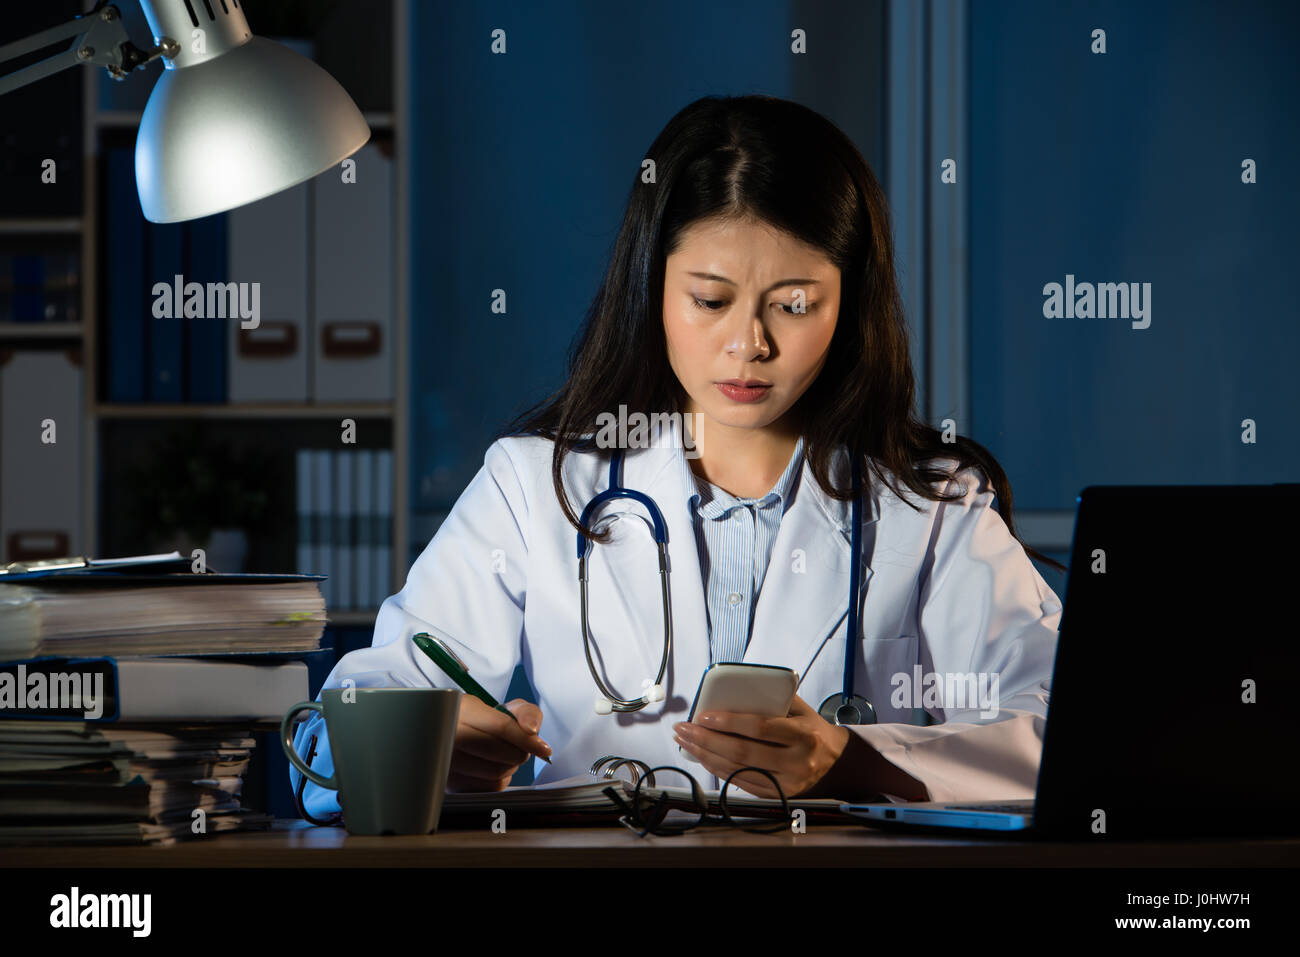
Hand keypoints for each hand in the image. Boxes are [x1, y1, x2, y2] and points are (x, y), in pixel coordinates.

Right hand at [446, 696, 552, 791]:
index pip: (501, 727)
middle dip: (520, 752)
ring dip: (511, 767)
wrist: (456, 736)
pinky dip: (500, 780)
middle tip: (521, 748)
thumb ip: (526, 712)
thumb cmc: (485, 722)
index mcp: (462, 709)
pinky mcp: (449, 783)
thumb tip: (532, 729)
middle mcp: (448, 735)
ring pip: (496, 773)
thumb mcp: (505, 709)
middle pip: (500, 752)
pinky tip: (493, 767)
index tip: (545, 749)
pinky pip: (489, 788)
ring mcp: (446, 761)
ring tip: (505, 756)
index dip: (527, 739)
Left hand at [672, 694, 851, 798]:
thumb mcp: (800, 709)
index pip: (760, 728)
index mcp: (803, 735)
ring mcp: (787, 783)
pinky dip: (718, 770)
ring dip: (706, 756)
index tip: (703, 715)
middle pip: (742, 752)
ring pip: (738, 770)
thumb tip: (729, 692)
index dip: (729, 722)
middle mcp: (796, 762)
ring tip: (686, 742)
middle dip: (707, 739)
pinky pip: (742, 784)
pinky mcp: (778, 795)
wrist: (836, 761)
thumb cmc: (812, 729)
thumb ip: (771, 700)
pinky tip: (703, 758)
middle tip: (684, 728)